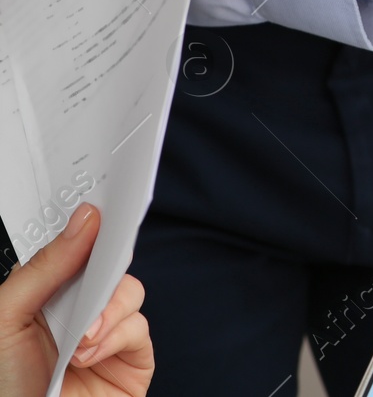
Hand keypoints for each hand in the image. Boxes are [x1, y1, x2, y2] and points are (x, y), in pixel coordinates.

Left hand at [0, 204, 153, 396]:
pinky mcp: (131, 358)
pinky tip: (89, 354)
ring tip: (81, 338)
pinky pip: (140, 328)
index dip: (88, 227)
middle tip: (98, 267)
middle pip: (110, 264)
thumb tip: (84, 220)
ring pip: (131, 291)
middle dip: (105, 265)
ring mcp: (107, 333)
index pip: (74, 248)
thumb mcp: (6, 318)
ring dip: (108, 310)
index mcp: (45, 294)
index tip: (95, 212)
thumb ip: (43, 267)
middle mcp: (78, 310)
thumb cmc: (5, 387)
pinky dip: (117, 336)